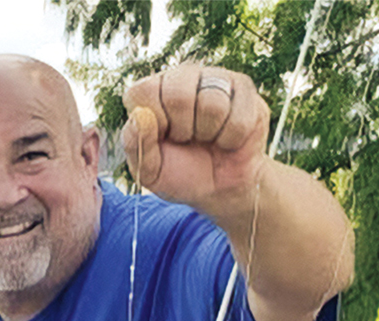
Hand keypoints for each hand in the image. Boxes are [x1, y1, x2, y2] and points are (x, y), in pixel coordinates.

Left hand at [120, 63, 269, 221]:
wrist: (220, 186)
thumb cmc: (180, 173)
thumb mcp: (149, 171)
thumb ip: (135, 145)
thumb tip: (140, 115)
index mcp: (150, 91)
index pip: (144, 92)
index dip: (155, 124)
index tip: (163, 138)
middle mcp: (181, 76)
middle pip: (179, 95)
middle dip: (183, 130)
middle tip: (186, 139)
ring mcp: (214, 77)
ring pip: (213, 104)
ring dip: (210, 134)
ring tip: (207, 137)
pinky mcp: (243, 87)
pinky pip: (239, 117)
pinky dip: (231, 139)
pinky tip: (227, 138)